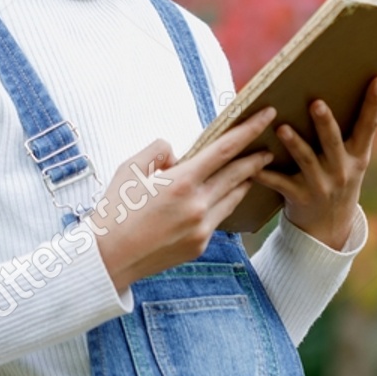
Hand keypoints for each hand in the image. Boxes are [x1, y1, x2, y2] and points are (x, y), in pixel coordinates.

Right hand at [94, 107, 278, 290]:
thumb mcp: (129, 169)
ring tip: (252, 170)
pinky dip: (223, 203)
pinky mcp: (200, 245)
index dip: (250, 129)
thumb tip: (176, 153)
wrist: (107, 260)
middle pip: (238, 174)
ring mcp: (202, 228)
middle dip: (256, 158)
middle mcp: (197, 205)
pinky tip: (224, 196)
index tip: (267, 115)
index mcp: (181, 182)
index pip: (225, 148)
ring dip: (244, 181)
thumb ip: (157, 151)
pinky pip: (219, 218)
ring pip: (233, 197)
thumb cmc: (114, 211)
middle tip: (268, 147)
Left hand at [256, 77, 376, 248]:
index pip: (369, 126)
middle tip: (316, 103)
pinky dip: (266, 174)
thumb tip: (335, 89)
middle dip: (325, 123)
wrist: (329, 227)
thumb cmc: (337, 179)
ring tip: (282, 128)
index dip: (374, 103)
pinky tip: (254, 167)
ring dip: (294, 144)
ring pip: (306, 161)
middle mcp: (342, 170)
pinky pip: (281, 184)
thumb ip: (347, 133)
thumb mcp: (351, 160)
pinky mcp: (300, 197)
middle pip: (334, 142)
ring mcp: (322, 185)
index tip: (376, 79)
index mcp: (358, 156)